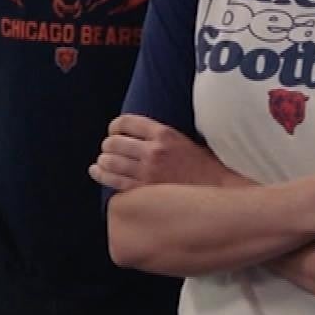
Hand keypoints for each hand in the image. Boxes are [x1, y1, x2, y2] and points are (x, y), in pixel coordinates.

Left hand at [91, 114, 234, 190]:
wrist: (217, 192)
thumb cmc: (203, 167)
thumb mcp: (185, 141)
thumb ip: (161, 137)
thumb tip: (137, 135)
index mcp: (164, 134)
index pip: (126, 122)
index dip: (115, 126)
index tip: (114, 131)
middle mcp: (153, 151)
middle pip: (114, 142)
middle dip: (108, 145)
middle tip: (109, 149)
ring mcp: (147, 173)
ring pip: (110, 161)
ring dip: (104, 160)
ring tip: (104, 162)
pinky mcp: (144, 191)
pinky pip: (113, 181)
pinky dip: (101, 175)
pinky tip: (97, 171)